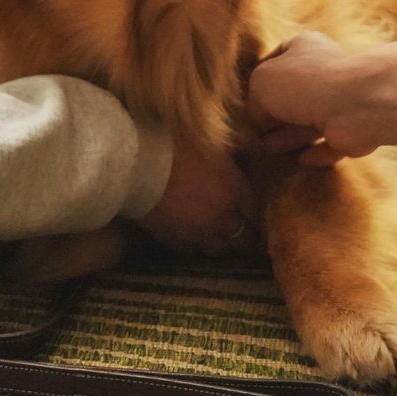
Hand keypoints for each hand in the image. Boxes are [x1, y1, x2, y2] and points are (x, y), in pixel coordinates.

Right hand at [137, 137, 258, 254]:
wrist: (140, 165)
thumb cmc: (177, 146)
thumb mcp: (214, 144)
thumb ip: (235, 156)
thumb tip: (252, 153)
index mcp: (236, 192)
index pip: (256, 216)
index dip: (256, 219)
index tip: (255, 219)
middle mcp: (223, 218)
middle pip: (242, 241)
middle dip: (244, 239)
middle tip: (241, 236)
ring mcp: (199, 234)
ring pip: (217, 250)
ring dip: (219, 243)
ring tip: (216, 237)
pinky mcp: (175, 241)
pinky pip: (192, 251)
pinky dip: (195, 245)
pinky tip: (191, 236)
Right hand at [248, 32, 377, 166]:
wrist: (355, 104)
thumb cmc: (303, 83)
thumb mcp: (261, 83)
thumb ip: (253, 101)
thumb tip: (256, 120)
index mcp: (303, 48)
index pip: (276, 60)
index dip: (260, 80)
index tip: (247, 101)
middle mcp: (322, 73)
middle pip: (292, 96)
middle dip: (274, 115)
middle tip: (256, 133)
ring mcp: (339, 103)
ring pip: (309, 122)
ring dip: (290, 136)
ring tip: (268, 150)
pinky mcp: (352, 131)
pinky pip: (329, 144)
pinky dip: (316, 153)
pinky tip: (301, 161)